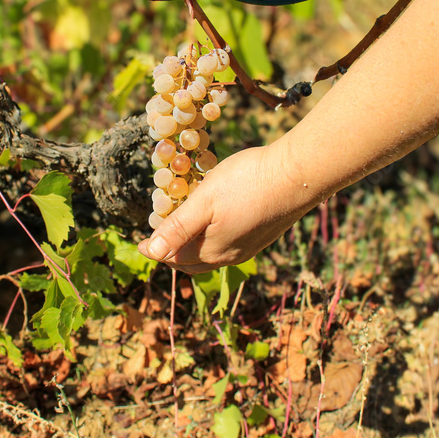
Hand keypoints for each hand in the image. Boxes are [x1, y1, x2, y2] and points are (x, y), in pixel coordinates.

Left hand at [138, 144, 313, 274]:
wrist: (298, 176)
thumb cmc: (247, 183)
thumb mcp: (204, 201)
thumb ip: (178, 228)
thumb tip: (151, 252)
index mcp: (211, 251)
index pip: (173, 257)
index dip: (154, 249)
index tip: (140, 243)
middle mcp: (230, 256)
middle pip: (191, 261)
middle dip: (172, 252)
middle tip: (158, 239)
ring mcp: (249, 248)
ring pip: (211, 255)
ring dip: (193, 246)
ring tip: (182, 230)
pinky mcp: (262, 236)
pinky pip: (228, 245)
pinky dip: (211, 239)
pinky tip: (213, 223)